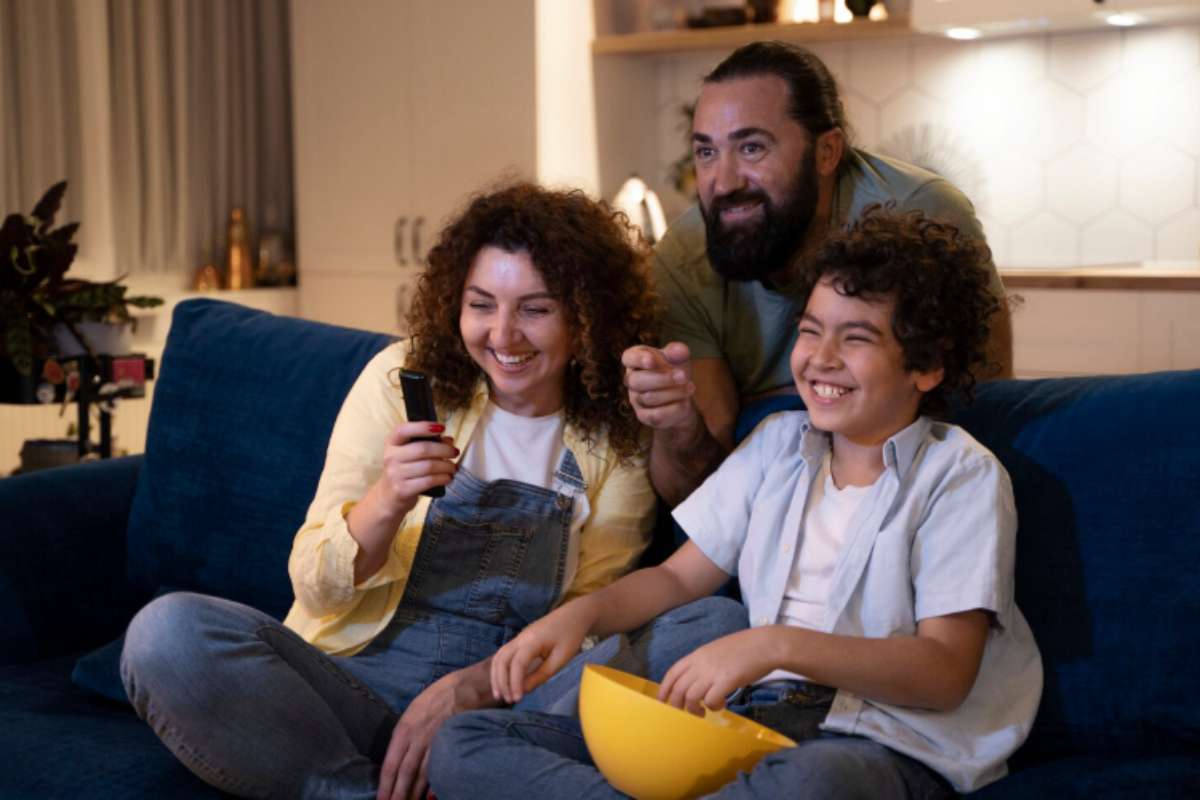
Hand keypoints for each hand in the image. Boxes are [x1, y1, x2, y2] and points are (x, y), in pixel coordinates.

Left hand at [376, 664, 492, 799]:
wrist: (470, 685)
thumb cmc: (441, 695)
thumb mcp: (416, 709)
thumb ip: (406, 733)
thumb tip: (398, 758)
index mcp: (405, 728)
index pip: (390, 764)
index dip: (385, 786)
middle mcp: (418, 736)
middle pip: (404, 774)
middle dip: (397, 796)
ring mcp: (437, 741)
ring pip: (423, 776)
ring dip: (414, 795)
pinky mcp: (454, 744)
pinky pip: (441, 769)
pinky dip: (436, 786)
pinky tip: (430, 798)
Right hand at [377, 421, 458, 514]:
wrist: (389, 496)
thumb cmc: (404, 469)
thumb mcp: (410, 453)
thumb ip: (428, 443)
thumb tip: (449, 440)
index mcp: (392, 442)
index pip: (404, 430)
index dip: (423, 426)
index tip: (441, 428)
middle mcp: (391, 457)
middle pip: (423, 449)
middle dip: (444, 450)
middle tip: (455, 452)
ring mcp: (395, 474)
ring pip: (428, 466)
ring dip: (446, 466)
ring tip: (453, 467)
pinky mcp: (402, 490)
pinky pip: (428, 481)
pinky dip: (442, 478)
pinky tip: (448, 477)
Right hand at [490, 599, 596, 703]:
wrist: (574, 615)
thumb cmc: (570, 636)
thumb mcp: (560, 659)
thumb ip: (541, 675)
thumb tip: (524, 690)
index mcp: (533, 640)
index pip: (517, 664)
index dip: (514, 683)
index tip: (517, 699)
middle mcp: (521, 637)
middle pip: (501, 659)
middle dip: (501, 681)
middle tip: (507, 700)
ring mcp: (519, 637)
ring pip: (499, 656)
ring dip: (497, 676)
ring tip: (500, 695)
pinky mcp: (521, 640)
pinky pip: (504, 654)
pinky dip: (501, 669)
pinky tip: (504, 682)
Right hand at [621, 342, 698, 431]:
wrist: (681, 398)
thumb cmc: (675, 371)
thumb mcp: (680, 358)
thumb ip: (679, 352)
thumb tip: (679, 351)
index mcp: (636, 361)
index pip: (628, 358)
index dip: (638, 359)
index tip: (651, 360)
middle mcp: (631, 380)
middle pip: (636, 381)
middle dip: (662, 378)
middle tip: (683, 376)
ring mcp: (635, 399)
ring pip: (648, 398)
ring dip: (672, 392)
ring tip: (690, 387)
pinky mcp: (644, 416)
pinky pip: (656, 415)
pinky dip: (673, 408)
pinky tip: (685, 402)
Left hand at [658, 629, 774, 715]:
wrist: (766, 644)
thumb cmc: (745, 648)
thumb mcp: (717, 651)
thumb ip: (705, 663)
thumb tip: (698, 680)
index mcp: (697, 654)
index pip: (672, 673)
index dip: (664, 689)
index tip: (662, 702)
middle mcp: (701, 663)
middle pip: (678, 689)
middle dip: (677, 706)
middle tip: (685, 713)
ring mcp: (712, 672)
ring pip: (690, 697)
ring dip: (694, 709)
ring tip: (704, 712)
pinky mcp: (726, 681)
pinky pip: (710, 700)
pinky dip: (713, 707)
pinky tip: (722, 705)